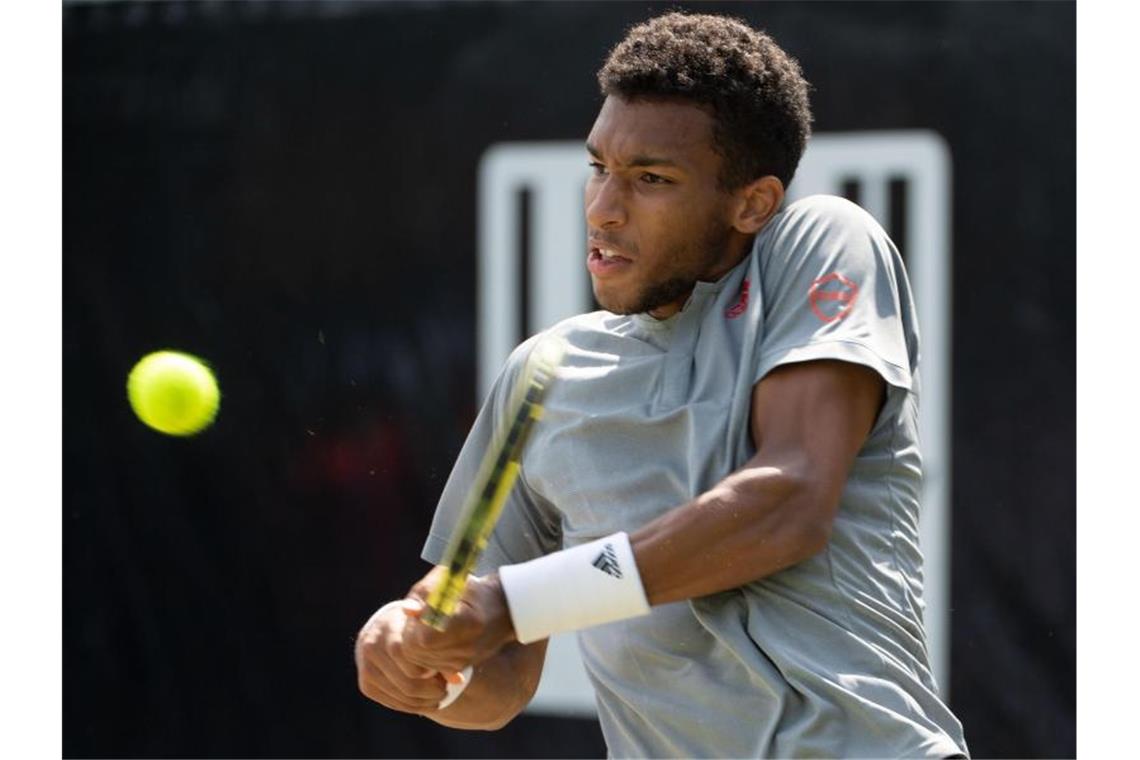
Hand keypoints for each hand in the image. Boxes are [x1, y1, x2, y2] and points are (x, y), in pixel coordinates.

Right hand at [354, 600, 450, 713]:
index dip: (433, 671)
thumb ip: (443, 648)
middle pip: (408, 683)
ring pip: (402, 696)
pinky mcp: (366, 685)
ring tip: (440, 694)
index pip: (413, 660)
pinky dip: (414, 706)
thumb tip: (458, 679)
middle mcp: (371, 648)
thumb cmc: (415, 626)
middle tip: (446, 688)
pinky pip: (394, 703)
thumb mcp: (428, 627)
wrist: (386, 629)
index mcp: (388, 628)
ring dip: (425, 701)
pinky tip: (427, 701)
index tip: (447, 672)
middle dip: (432, 690)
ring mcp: (366, 668)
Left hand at [400, 567, 516, 674]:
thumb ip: (424, 594)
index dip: (414, 625)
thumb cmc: (472, 589)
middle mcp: (466, 647)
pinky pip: (430, 666)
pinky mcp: (461, 667)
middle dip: (410, 635)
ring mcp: (464, 660)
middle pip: (416, 652)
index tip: (420, 611)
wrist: (503, 608)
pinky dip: (425, 653)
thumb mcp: (447, 581)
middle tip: (420, 619)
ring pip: (420, 662)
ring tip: (429, 626)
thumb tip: (407, 611)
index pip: (422, 638)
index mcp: (466, 623)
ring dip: (416, 644)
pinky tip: (436, 637)